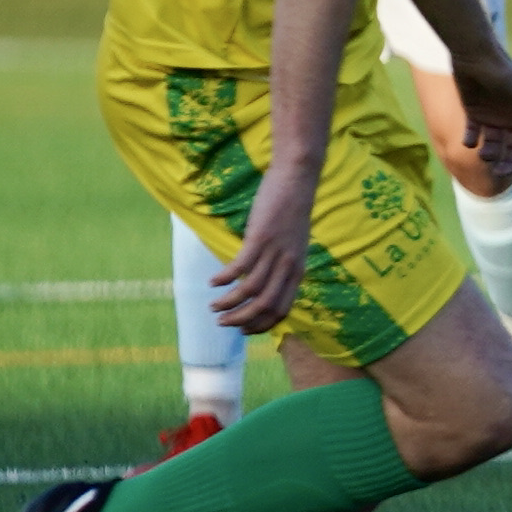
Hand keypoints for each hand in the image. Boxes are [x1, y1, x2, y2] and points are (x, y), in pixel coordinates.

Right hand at [209, 179, 314, 334]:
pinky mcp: (260, 239)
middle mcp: (289, 266)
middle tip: (222, 322)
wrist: (297, 181)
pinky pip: (240, 267)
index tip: (244, 330)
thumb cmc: (291, 213)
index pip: (282, 310)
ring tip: (213, 306)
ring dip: (229, 303)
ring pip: (251, 291)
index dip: (262, 325)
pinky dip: (224, 279)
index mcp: (298, 271)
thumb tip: (268, 281)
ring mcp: (275, 253)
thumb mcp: (294, 245)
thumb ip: (284, 265)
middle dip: (242, 320)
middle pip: (265, 306)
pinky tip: (212, 282)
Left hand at [449, 44, 511, 189]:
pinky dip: (470, 140)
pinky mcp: (474, 113)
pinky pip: (473, 134)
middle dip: (508, 164)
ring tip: (483, 153)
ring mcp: (494, 118)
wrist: (478, 58)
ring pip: (494, 145)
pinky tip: (469, 141)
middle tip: (498, 173)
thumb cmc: (508, 75)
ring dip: (489, 153)